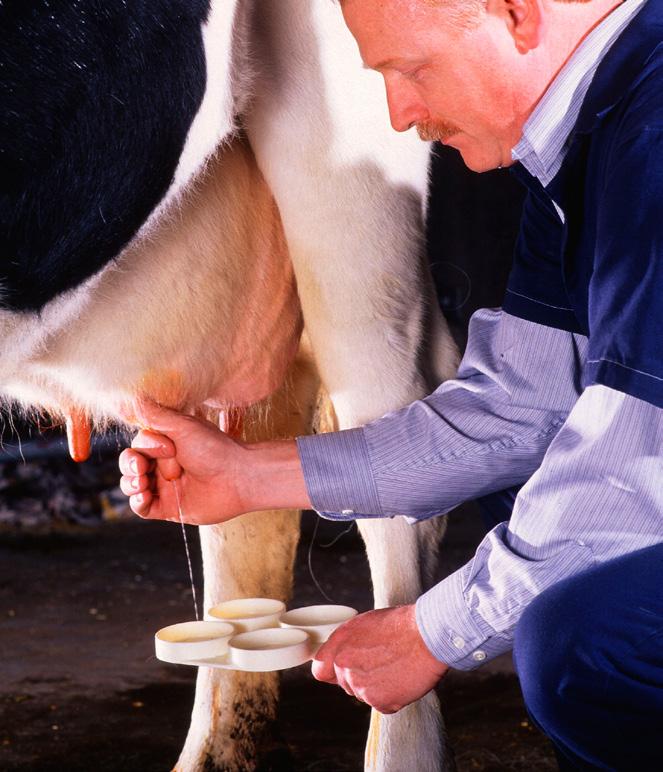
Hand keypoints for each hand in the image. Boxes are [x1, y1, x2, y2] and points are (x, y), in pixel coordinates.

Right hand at [118, 399, 311, 523]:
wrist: (238, 478)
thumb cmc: (215, 449)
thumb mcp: (182, 426)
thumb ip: (154, 413)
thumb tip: (128, 395)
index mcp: (167, 444)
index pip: (138, 445)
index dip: (146, 447)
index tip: (170, 448)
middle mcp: (164, 465)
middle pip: (130, 465)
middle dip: (130, 466)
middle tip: (142, 469)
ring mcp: (166, 487)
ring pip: (132, 486)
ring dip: (130, 484)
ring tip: (143, 483)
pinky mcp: (170, 508)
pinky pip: (142, 508)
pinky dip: (137, 502)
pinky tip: (143, 496)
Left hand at [311, 605, 448, 713]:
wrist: (427, 635)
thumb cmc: (401, 624)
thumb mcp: (365, 623)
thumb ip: (347, 643)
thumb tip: (340, 656)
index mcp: (340, 644)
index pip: (320, 669)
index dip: (332, 671)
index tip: (342, 670)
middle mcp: (345, 666)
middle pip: (345, 683)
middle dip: (360, 676)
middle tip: (382, 662)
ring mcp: (361, 686)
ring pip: (364, 694)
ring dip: (377, 686)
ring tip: (395, 666)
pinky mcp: (379, 702)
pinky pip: (382, 704)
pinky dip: (392, 696)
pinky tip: (403, 678)